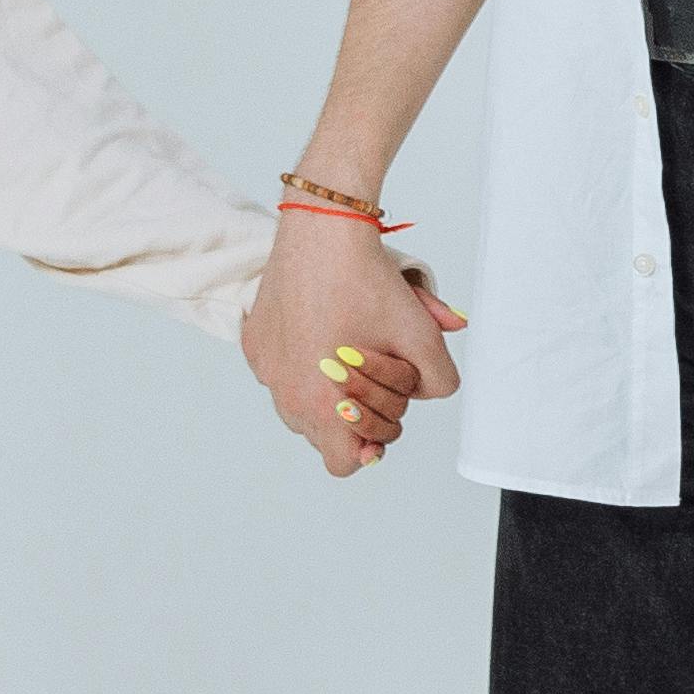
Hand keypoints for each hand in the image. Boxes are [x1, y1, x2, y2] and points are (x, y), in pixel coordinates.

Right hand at [244, 208, 463, 477]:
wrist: (324, 231)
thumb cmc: (367, 284)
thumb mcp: (421, 336)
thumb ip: (438, 380)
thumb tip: (428, 392)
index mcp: (322, 405)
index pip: (345, 462)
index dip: (371, 444)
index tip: (384, 413)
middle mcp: (285, 394)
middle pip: (324, 435)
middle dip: (354, 415)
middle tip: (375, 375)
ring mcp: (266, 369)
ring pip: (299, 405)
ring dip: (325, 392)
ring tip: (349, 354)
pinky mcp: (255, 343)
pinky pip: (280, 371)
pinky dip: (303, 361)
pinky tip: (326, 328)